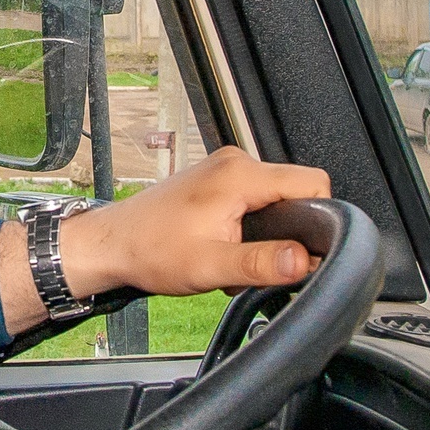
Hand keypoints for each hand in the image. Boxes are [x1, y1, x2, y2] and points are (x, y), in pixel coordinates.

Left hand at [0, 147, 331, 332]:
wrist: (110, 245)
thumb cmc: (149, 250)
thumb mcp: (211, 266)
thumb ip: (262, 263)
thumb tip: (303, 260)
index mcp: (240, 175)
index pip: (312, 182)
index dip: (318, 219)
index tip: (302, 250)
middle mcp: (235, 164)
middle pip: (293, 194)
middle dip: (284, 234)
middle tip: (253, 262)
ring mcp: (223, 171)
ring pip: (272, 202)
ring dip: (261, 236)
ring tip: (231, 258)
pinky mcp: (214, 183)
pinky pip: (251, 203)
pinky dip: (245, 230)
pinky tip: (222, 250)